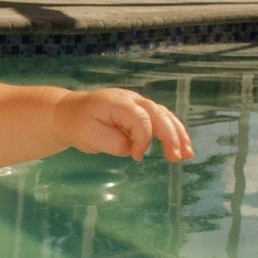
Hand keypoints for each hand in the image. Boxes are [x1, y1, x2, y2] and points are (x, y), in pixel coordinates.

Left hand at [61, 88, 192, 162]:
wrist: (70, 113)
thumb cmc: (78, 125)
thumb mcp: (90, 137)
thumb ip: (114, 143)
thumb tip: (133, 148)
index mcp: (118, 102)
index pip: (140, 119)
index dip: (143, 139)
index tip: (136, 157)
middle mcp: (132, 99)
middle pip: (158, 114)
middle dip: (171, 136)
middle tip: (177, 158)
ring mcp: (138, 103)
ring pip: (164, 115)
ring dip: (178, 134)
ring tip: (187, 154)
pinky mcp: (141, 111)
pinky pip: (161, 119)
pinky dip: (173, 132)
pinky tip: (182, 147)